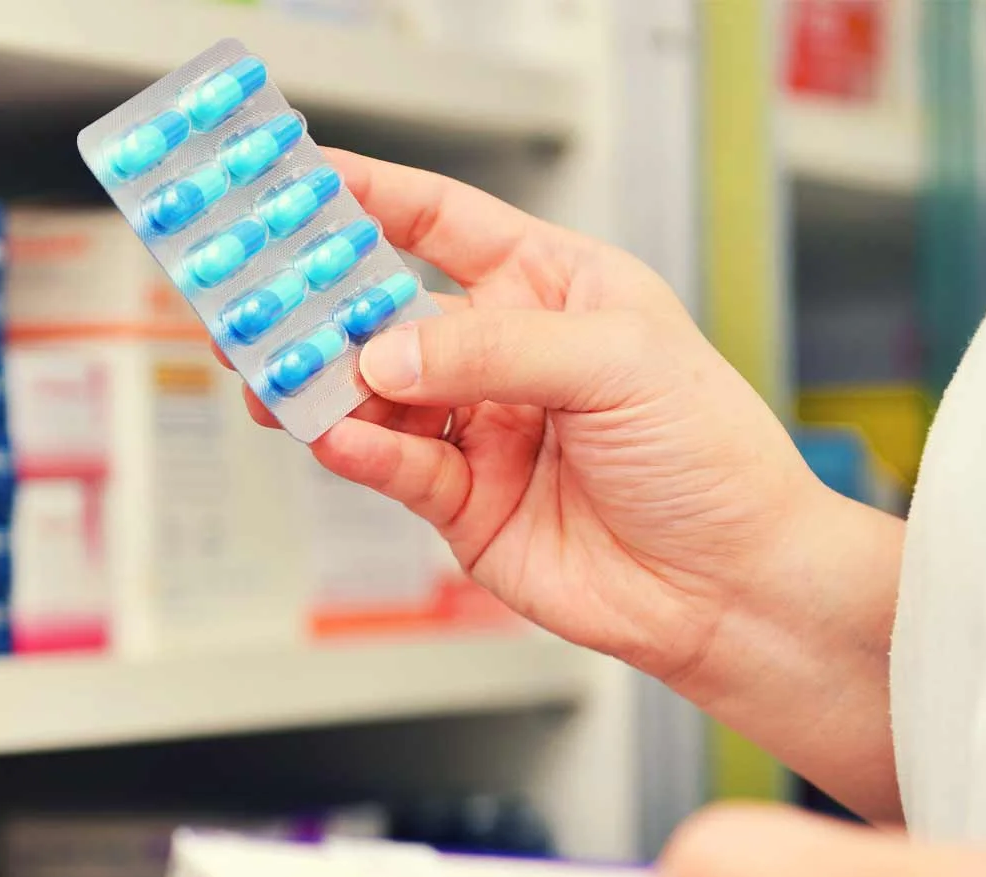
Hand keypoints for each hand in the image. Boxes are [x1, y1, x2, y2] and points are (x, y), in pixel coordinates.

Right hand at [250, 151, 906, 818]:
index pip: (440, 223)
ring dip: (322, 384)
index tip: (299, 180)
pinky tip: (335, 436)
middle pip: (385, 312)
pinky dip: (359, 450)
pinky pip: (392, 465)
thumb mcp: (616, 364)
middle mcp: (503, 352)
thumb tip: (384, 352)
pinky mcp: (459, 501)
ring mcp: (476, 428)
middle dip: (319, 303)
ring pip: (371, 393)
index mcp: (550, 286)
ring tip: (274, 376)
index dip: (370, 197)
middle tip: (255, 296)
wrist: (730, 586)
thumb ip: (493, 350)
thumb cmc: (710, 456)